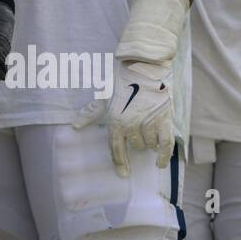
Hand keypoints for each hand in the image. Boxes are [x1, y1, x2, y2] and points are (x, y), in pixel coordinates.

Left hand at [75, 0, 188, 178]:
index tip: (123, 174)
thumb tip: (74, 126)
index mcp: (115, 120)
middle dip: (136, 141)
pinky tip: (160, 163)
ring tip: (148, 124)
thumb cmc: (121, 80)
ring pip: (149, 144)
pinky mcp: (165, 120)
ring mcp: (148, 123)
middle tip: (138, 125)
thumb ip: (90, 113)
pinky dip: (164, 156)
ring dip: (149, 140)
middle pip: (136, 146)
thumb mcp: (104, 96)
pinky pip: (166, 145)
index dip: (120, 163)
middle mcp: (131, 124)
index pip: (116, 149)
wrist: (144, 65)